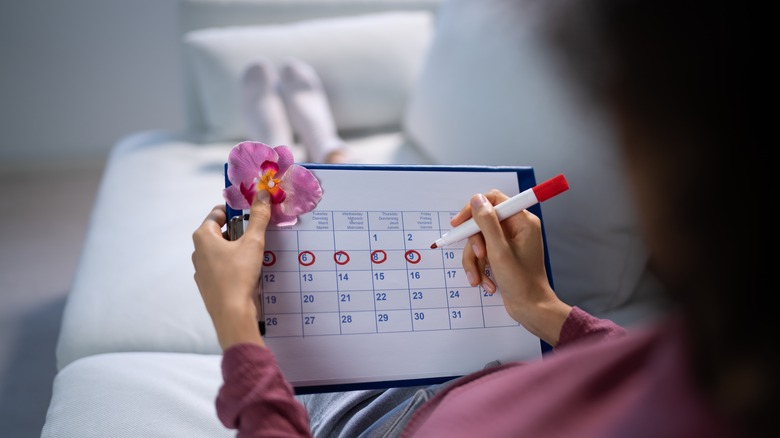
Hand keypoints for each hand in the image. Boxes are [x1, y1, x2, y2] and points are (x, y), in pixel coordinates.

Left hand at [192, 190, 271, 349]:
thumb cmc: (239, 275)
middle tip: (259, 234)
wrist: (232, 314)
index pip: (218, 212)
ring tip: (258, 253)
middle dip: (240, 231)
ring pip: (222, 251)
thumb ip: (258, 217)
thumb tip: (262, 194)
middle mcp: (198, 251)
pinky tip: (250, 272)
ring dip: (239, 249)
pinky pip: (223, 268)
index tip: (253, 212)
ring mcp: (202, 270)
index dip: (237, 209)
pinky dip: (235, 265)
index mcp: (203, 236)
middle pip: (221, 232)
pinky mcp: (209, 285)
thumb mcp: (253, 242)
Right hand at [452, 190, 571, 345]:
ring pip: (479, 241)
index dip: (473, 209)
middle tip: (479, 257)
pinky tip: (486, 283)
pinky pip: (482, 254)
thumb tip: (476, 199)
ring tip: (479, 279)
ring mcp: (509, 242)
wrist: (531, 309)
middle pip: (482, 224)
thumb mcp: (499, 250)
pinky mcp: (502, 255)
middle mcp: (516, 228)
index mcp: (522, 221)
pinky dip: (480, 268)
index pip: (493, 200)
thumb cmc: (521, 282)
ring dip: (475, 261)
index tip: (458, 223)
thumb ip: (486, 222)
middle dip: (475, 244)